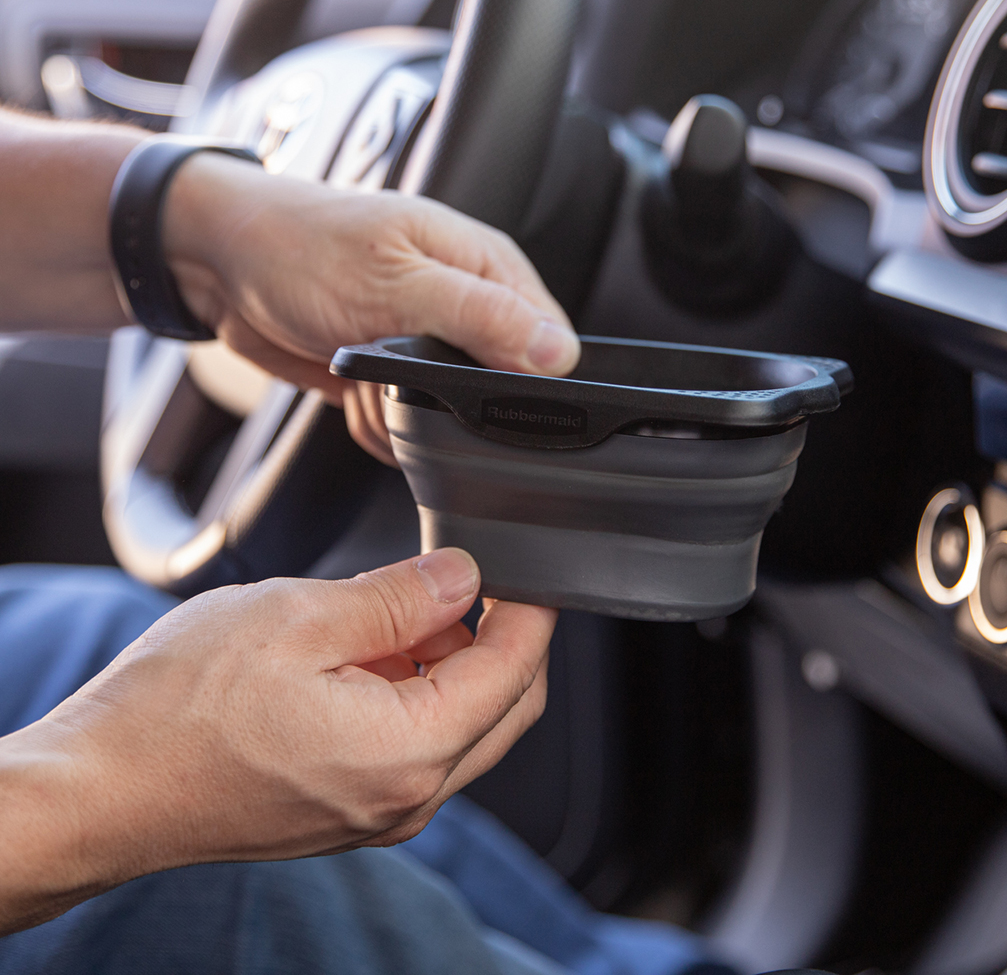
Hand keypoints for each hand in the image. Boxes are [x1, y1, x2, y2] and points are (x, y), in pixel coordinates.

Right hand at [0, 549, 555, 933]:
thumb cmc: (178, 709)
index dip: (532, 611)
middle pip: (506, 709)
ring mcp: (378, 811)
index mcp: (410, 750)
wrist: (98, 789)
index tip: (528, 570)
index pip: (515, 672)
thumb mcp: (299, 616)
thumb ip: (399, 597)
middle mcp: (407, 797)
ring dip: (457, 665)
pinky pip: (417, 748)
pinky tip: (374, 651)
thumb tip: (463, 577)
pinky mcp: (348, 809)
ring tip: (405, 609)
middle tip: (474, 580)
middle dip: (506, 639)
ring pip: (464, 728)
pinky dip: (419, 694)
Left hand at [161, 153, 580, 462]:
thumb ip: (482, 316)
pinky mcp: (392, 374)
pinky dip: (380, 425)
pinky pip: (410, 425)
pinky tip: (356, 398)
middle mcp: (465, 302)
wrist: (215, 262)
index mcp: (485, 264)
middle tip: (405, 380)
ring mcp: (428, 342)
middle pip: (503, 388)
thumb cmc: (297, 247)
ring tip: (369, 379)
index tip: (476, 387)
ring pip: (454, 418)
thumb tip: (556, 352)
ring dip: (406, 416)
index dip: (526, 378)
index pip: (549, 341)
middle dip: (454, 405)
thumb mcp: (396, 281)